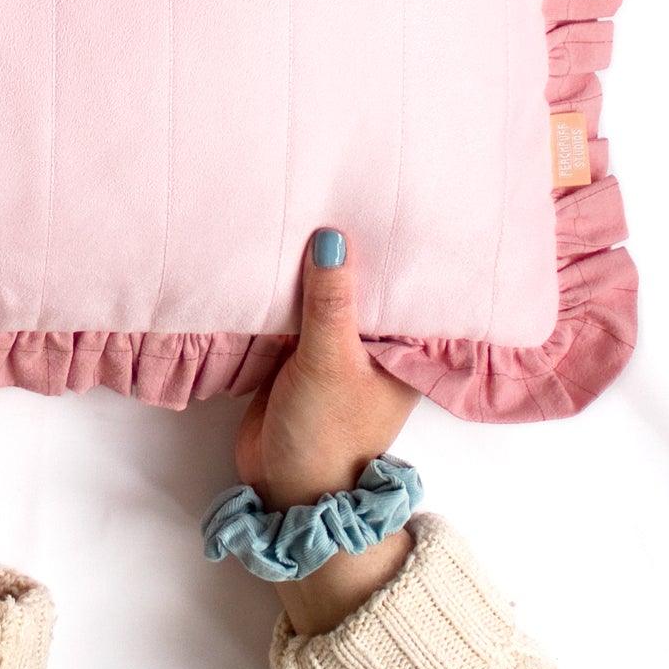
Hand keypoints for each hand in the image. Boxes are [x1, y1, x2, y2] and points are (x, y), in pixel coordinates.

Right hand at [234, 229, 420, 635]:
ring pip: (319, 295)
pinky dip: (279, 289)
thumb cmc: (326, 433)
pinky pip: (288, 312)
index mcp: (397, 349)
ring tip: (298, 199)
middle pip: (357, 285)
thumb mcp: (331, 362)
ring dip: (305, 266)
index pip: (401, 284)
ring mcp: (330, 350)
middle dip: (342, 248)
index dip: (392, 244)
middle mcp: (369, 345)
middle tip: (332, 179)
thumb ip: (331, 301)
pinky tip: (267, 248)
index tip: (383, 192)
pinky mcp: (293, 357)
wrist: (285, 489)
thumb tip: (332, 237)